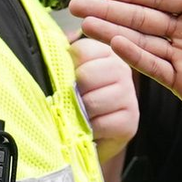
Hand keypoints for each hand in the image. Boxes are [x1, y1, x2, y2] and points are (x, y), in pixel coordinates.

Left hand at [71, 36, 139, 161]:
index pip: (82, 51)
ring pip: (93, 101)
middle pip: (87, 76)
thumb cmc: (73, 100)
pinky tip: (87, 129)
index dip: (66, 67)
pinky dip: (88, 129)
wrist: (85, 136)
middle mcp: (122, 70)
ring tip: (78, 115)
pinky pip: (100, 124)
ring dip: (79, 112)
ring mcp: (129, 95)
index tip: (65, 78)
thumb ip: (61, 58)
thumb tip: (50, 45)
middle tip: (70, 100)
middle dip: (72, 92)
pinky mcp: (130, 121)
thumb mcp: (66, 73)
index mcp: (105, 52)